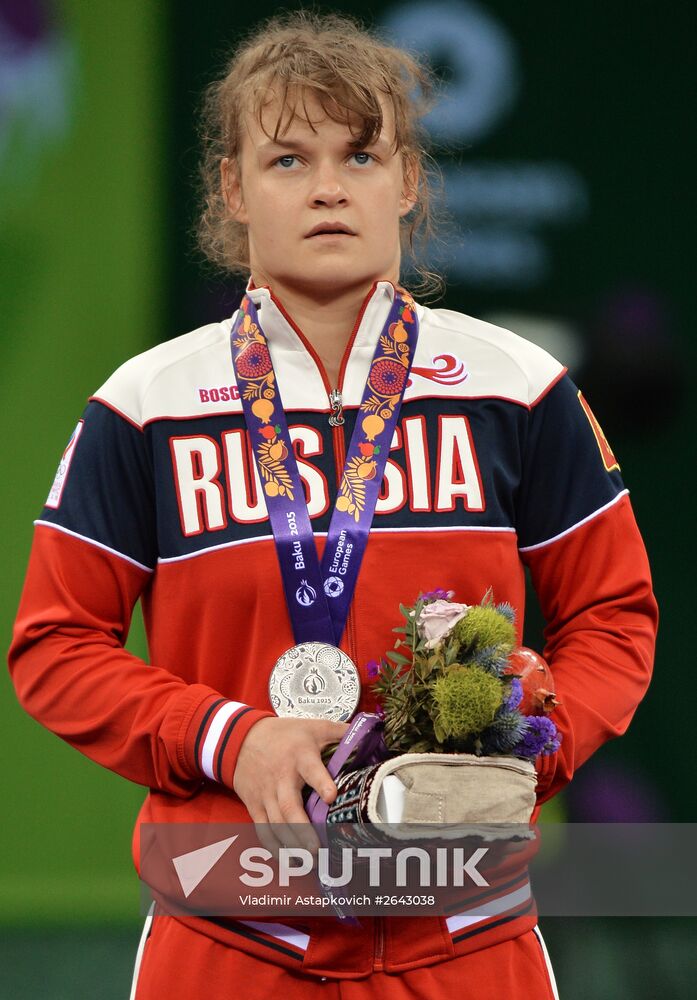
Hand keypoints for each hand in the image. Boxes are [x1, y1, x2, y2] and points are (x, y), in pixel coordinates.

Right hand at [232, 716, 347, 852]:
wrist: (241, 738)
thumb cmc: (285, 734)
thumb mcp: (313, 726)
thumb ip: (341, 732)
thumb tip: (370, 735)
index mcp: (300, 756)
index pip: (311, 769)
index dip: (320, 782)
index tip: (331, 796)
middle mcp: (281, 777)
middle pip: (288, 805)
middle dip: (301, 829)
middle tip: (316, 849)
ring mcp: (266, 793)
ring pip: (275, 822)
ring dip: (290, 844)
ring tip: (307, 862)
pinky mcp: (255, 805)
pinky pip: (262, 829)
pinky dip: (273, 847)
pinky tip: (287, 860)